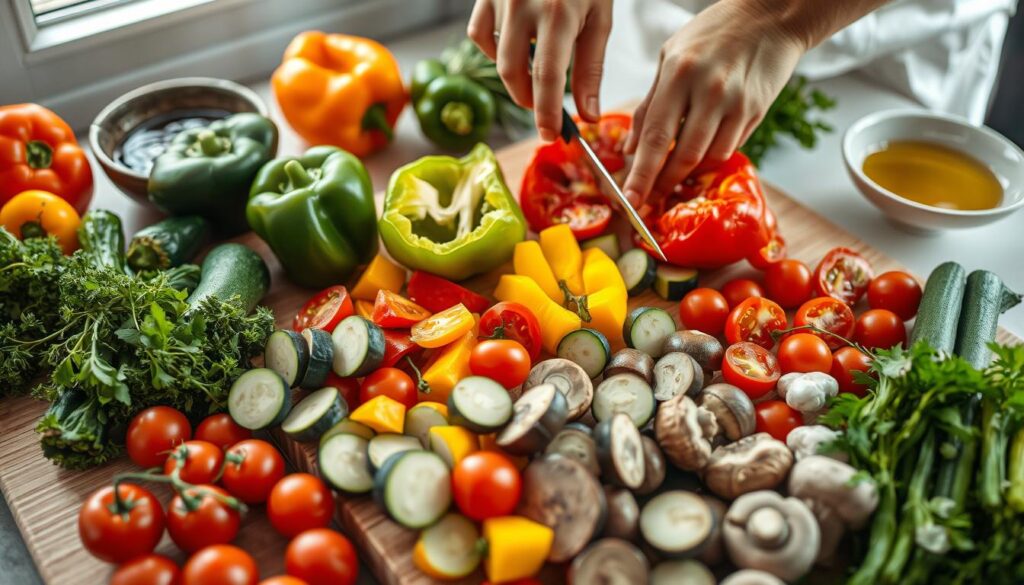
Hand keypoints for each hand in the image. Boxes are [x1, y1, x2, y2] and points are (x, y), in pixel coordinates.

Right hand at [467, 0, 612, 141]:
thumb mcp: (599, 18)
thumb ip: (591, 68)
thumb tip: (587, 114)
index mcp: (559, 14)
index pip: (548, 78)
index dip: (546, 113)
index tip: (549, 135)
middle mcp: (525, 6)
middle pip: (515, 73)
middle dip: (529, 100)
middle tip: (545, 112)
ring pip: (497, 58)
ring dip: (516, 78)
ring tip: (537, 80)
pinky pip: (480, 34)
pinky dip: (495, 50)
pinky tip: (516, 49)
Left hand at [623, 0, 805, 203]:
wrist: (771, 16)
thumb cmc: (713, 33)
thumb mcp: (669, 56)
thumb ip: (648, 104)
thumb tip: (631, 148)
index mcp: (680, 73)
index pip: (656, 135)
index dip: (642, 173)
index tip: (629, 198)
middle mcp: (710, 90)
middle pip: (684, 155)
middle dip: (663, 183)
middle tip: (648, 200)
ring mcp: (737, 103)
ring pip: (709, 157)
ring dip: (687, 175)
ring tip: (669, 181)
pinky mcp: (757, 112)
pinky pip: (730, 148)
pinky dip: (709, 159)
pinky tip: (697, 158)